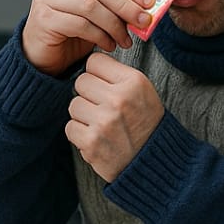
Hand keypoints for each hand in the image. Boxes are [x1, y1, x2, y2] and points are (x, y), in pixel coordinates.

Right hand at [23, 0, 154, 75]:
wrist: (43, 56)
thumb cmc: (72, 33)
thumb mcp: (97, 13)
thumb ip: (116, 3)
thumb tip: (148, 3)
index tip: (150, 3)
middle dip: (126, 6)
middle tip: (144, 22)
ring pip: (90, 7)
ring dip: (114, 25)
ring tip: (125, 40)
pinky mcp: (43, 18)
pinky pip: (80, 25)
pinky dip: (100, 36)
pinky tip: (109, 45)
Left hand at [65, 53, 163, 181]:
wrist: (153, 162)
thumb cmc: (146, 124)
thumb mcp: (143, 92)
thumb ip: (118, 76)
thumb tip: (90, 63)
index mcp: (134, 82)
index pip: (95, 62)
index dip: (97, 74)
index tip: (104, 85)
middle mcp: (119, 99)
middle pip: (81, 81)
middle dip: (88, 94)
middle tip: (103, 108)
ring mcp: (104, 121)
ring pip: (73, 105)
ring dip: (83, 115)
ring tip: (102, 124)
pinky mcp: (92, 142)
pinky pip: (70, 127)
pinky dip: (80, 134)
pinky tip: (97, 138)